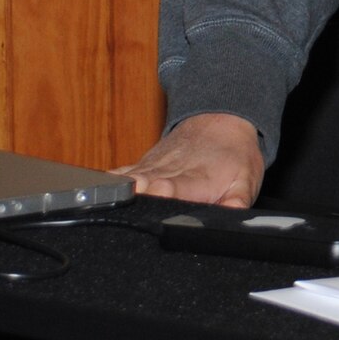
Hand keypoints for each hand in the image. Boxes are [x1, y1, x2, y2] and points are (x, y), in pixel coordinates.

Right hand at [115, 112, 264, 206]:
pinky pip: (122, 173)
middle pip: (148, 183)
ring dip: (118, 189)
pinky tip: (92, 190)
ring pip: (131, 177)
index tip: (156, 192)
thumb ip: (238, 201)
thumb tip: (236, 218)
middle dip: (136, 193)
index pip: (178, 186)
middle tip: (124, 202)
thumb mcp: (246, 180)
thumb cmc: (233, 155)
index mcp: (197, 178)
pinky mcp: (143, 164)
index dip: (166, 190)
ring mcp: (153, 166)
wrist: (221, 120)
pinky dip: (109, 182)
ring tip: (101, 200)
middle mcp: (171, 171)